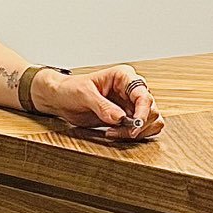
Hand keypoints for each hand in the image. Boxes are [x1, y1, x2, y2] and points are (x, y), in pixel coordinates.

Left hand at [31, 64, 163, 141]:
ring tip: (113, 133)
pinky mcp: (127, 117)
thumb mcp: (84, 95)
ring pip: (151, 121)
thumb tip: (120, 118)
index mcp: (124, 77)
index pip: (144, 95)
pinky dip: (133, 135)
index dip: (143, 112)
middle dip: (137, 125)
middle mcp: (131, 89)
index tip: (134, 125)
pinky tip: (114, 134)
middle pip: (151, 110)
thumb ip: (102, 106)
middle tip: (116, 132)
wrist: (61, 98)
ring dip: (136, 132)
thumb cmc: (70, 89)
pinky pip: (142, 128)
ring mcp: (131, 104)